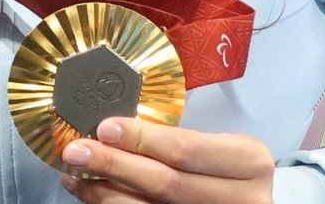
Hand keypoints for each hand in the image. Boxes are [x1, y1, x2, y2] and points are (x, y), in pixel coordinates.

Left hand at [60, 118, 274, 203]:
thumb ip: (179, 141)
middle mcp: (242, 198)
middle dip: (114, 165)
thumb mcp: (220, 147)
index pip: (186, 149)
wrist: (246, 201)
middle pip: (167, 184)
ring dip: (104, 194)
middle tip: (76, 151)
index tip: (104, 127)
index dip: (142, 139)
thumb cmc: (228, 169)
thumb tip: (111, 131)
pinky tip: (92, 196)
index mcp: (249, 161)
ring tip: (76, 176)